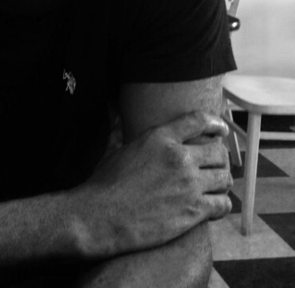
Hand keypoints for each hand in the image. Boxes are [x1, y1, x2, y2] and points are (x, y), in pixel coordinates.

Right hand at [65, 111, 231, 258]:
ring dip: (221, 182)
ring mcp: (188, 184)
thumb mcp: (115, 149)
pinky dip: (222, 205)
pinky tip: (214, 207)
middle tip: (215, 165)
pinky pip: (223, 204)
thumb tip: (114, 113)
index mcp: (160, 138)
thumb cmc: (105, 183)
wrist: (103, 215)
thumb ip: (120, 129)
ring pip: (224, 178)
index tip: (221, 129)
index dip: (215, 123)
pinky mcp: (194, 210)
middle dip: (220, 158)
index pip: (198, 121)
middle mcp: (178, 157)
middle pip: (218, 151)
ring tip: (216, 187)